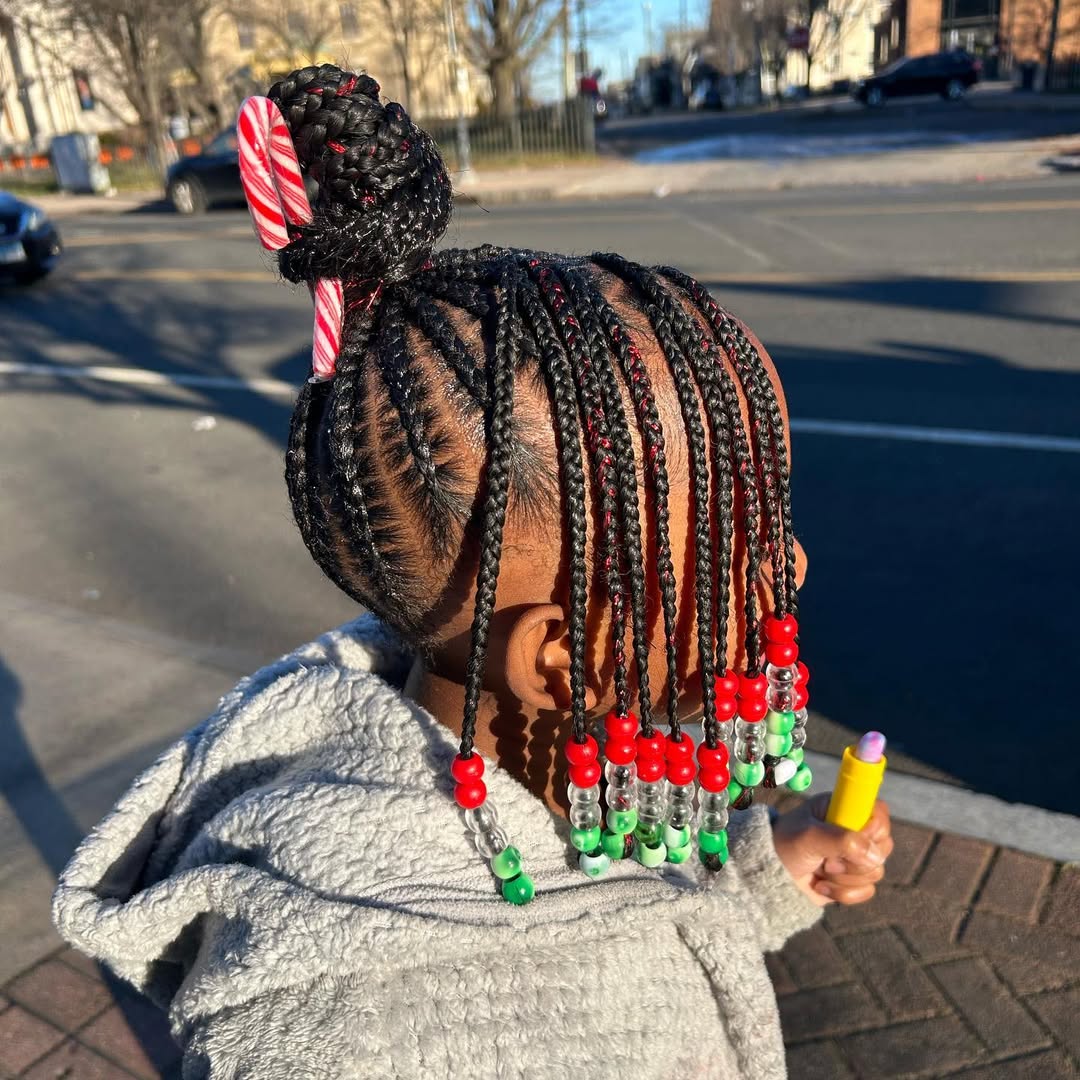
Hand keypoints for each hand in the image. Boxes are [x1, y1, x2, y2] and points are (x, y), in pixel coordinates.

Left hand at [771, 793, 892, 906]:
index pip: (878, 812)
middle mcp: (852, 830)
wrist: (769, 877)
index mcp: (841, 808)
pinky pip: (867, 890)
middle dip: (855, 859)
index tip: (855, 838)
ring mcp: (854, 856)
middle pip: (883, 845)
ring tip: (820, 870)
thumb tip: (874, 856)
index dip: (873, 828)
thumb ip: (841, 840)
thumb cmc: (784, 846)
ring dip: (844, 876)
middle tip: (827, 859)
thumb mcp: (808, 836)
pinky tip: (821, 885)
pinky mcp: (852, 880)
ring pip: (875, 871)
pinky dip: (843, 893)